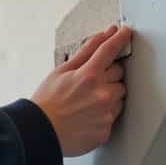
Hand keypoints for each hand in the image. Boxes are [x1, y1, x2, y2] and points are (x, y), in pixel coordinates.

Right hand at [31, 24, 132, 156]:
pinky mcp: (106, 129)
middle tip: (90, 81)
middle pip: (119, 74)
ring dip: (109, 94)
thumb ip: (86, 52)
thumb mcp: (61, 71)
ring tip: (87, 101)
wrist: (40, 132)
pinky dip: (104, 112)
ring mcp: (105, 113)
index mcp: (89, 76)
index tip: (125, 33)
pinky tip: (88, 114)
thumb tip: (102, 35)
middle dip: (108, 74)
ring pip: (120, 95)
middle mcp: (101, 94)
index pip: (110, 50)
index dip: (119, 38)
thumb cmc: (47, 102)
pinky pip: (114, 114)